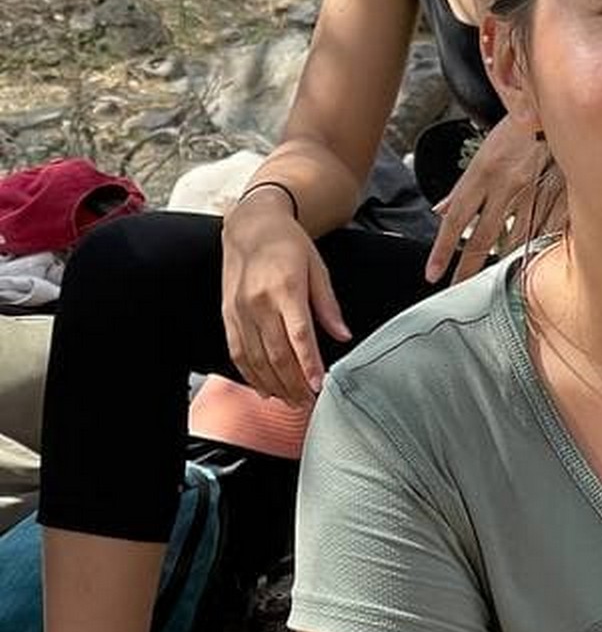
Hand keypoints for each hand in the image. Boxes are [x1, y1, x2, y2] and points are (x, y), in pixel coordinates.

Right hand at [220, 191, 351, 401]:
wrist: (250, 227)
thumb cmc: (289, 246)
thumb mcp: (318, 268)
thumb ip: (328, 305)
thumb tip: (344, 336)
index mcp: (286, 289)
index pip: (299, 335)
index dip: (309, 364)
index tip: (319, 386)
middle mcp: (259, 303)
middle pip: (277, 354)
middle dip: (293, 384)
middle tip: (308, 404)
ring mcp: (239, 311)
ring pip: (256, 358)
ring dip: (273, 385)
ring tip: (291, 402)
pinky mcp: (227, 316)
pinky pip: (237, 352)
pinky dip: (249, 374)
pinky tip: (263, 388)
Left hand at [426, 113, 560, 282]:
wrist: (561, 104)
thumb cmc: (523, 125)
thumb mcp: (486, 151)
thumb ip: (463, 186)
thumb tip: (440, 210)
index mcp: (484, 171)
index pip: (456, 218)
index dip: (442, 248)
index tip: (433, 272)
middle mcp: (506, 183)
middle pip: (482, 234)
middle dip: (468, 266)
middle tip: (458, 286)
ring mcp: (536, 188)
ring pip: (516, 235)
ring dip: (505, 258)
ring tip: (498, 278)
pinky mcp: (562, 191)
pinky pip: (549, 226)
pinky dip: (539, 244)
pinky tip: (534, 258)